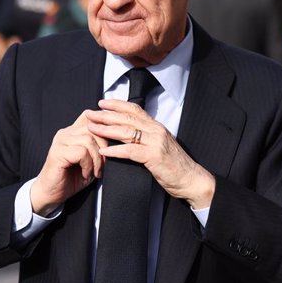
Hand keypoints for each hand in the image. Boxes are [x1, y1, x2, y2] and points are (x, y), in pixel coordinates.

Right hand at [31, 111, 107, 215]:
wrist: (51, 194)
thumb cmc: (70, 179)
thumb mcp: (89, 161)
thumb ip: (97, 148)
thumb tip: (115, 139)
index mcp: (72, 132)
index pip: (90, 117)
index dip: (103, 125)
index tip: (112, 140)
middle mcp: (65, 133)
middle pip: (93, 127)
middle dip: (103, 147)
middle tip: (103, 165)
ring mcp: (60, 142)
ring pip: (88, 140)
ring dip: (96, 159)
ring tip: (94, 171)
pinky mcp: (58, 152)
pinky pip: (81, 152)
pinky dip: (88, 164)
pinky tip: (85, 174)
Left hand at [86, 100, 214, 208]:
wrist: (192, 179)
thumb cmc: (175, 166)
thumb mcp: (160, 146)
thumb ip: (147, 138)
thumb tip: (130, 134)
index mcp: (156, 126)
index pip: (134, 109)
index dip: (117, 104)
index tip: (101, 103)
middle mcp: (155, 130)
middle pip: (126, 118)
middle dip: (105, 115)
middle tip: (89, 113)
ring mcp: (155, 142)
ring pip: (126, 131)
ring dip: (105, 129)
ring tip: (91, 128)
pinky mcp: (154, 156)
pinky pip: (130, 151)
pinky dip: (115, 150)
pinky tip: (103, 151)